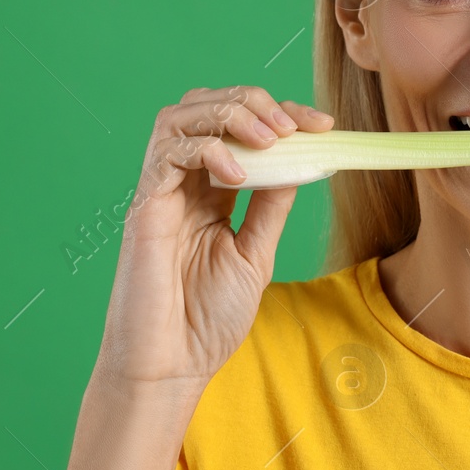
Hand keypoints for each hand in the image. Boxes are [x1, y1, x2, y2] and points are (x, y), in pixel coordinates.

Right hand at [93, 86, 334, 388]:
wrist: (173, 366)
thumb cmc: (207, 318)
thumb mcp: (255, 253)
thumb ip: (272, 206)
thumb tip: (303, 162)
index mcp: (212, 192)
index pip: (242, 129)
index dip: (282, 116)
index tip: (324, 126)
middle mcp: (184, 184)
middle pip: (206, 106)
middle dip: (254, 102)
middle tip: (293, 126)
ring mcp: (161, 192)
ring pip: (181, 116)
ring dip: (229, 114)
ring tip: (268, 138)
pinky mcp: (145, 208)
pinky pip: (167, 154)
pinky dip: (207, 150)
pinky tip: (237, 175)